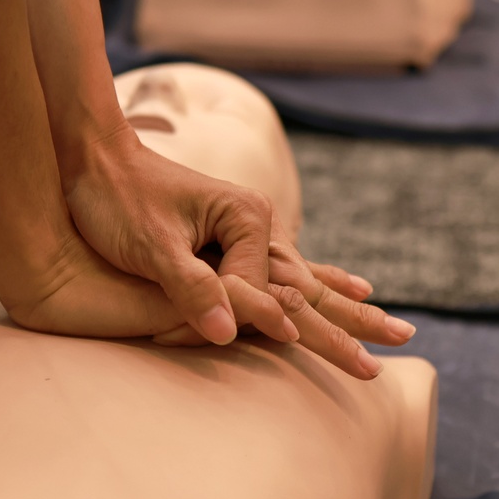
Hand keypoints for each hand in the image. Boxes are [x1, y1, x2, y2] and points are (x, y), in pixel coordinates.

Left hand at [61, 125, 415, 379]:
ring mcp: (250, 233)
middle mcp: (257, 224)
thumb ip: (188, 286)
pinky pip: (289, 272)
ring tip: (396, 326)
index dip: (254, 314)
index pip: (263, 287)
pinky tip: (355, 285)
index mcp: (244, 217)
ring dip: (351, 309)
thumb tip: (224, 331)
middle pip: (311, 285)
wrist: (95, 158)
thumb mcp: (148, 244)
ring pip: (307, 282)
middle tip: (403, 339)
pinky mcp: (236, 242)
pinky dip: (325, 282)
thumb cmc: (116, 198)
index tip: (245, 331)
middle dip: (355, 318)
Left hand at [64, 127, 293, 345]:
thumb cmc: (119, 198)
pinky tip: (175, 316)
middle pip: (270, 299)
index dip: (215, 321)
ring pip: (257, 301)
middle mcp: (260, 227)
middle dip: (228, 325)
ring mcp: (248, 240)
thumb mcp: (153, 247)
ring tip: (168, 327)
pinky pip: (238, 294)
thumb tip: (227, 335)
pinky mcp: (231, 251)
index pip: (255, 294)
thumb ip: (192, 289)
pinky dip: (212, 312)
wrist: (98, 166)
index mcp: (250, 217)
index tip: (163, 331)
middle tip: (170, 332)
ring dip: (219, 322)